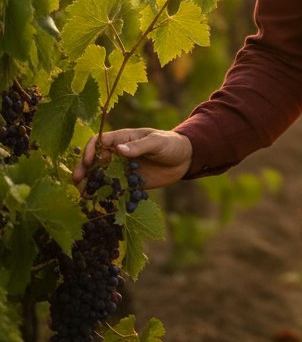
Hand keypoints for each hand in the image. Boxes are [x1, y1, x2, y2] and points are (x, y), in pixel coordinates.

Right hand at [72, 127, 192, 190]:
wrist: (185, 159)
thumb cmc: (171, 144)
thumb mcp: (157, 142)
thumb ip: (138, 146)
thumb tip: (118, 149)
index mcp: (123, 138)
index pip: (100, 141)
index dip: (91, 150)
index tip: (88, 162)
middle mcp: (119, 153)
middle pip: (95, 160)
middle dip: (84, 169)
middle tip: (76, 180)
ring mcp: (122, 169)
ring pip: (101, 175)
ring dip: (90, 183)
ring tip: (82, 194)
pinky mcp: (128, 182)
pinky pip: (113, 188)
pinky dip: (104, 194)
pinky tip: (97, 202)